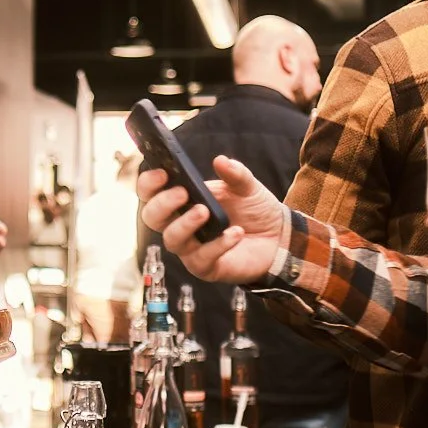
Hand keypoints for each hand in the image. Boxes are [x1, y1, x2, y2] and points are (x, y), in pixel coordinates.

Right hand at [138, 157, 287, 285]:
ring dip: (185, 224)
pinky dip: (217, 244)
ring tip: (205, 212)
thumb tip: (221, 160)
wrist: (278, 237)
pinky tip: (235, 232)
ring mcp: (191, 247)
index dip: (149, 183)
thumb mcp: (247, 186)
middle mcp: (180, 224)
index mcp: (183, 201)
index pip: (152, 193)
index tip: (162, 174)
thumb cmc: (254, 210)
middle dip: (163, 204)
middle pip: (152, 217)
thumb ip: (235, 173)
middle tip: (183, 193)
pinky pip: (201, 258)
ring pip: (172, 240)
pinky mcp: (206, 267)